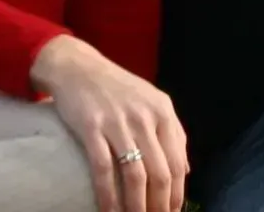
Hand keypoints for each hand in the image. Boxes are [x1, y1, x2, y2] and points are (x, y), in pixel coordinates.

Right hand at [31, 35, 187, 211]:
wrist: (77, 66)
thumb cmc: (116, 87)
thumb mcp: (151, 101)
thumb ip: (171, 132)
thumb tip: (186, 170)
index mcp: (163, 112)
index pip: (178, 163)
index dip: (177, 195)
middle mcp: (144, 117)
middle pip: (160, 174)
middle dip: (159, 206)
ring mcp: (118, 123)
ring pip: (135, 176)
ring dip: (137, 207)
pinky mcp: (91, 128)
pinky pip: (103, 170)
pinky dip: (108, 197)